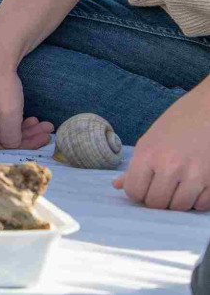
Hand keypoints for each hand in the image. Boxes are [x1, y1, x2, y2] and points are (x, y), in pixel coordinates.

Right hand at [0, 61, 53, 149]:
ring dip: (25, 128)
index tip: (38, 141)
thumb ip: (11, 136)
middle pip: (0, 136)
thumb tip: (12, 146)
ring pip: (4, 127)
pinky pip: (2, 118)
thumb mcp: (9, 112)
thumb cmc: (0, 82)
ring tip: (45, 125)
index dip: (17, 145)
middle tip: (46, 134)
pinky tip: (33, 119)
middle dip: (26, 136)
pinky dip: (18, 120)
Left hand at [113, 82, 209, 210]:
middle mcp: (169, 166)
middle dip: (156, 199)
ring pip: (178, 207)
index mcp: (148, 155)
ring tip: (178, 187)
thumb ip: (135, 166)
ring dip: (176, 201)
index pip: (134, 191)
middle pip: (155, 203)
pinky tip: (194, 187)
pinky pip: (201, 205)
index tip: (143, 186)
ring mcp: (194, 175)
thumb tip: (117, 186)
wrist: (208, 111)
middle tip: (161, 187)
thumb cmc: (176, 124)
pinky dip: (196, 201)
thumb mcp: (150, 140)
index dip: (136, 192)